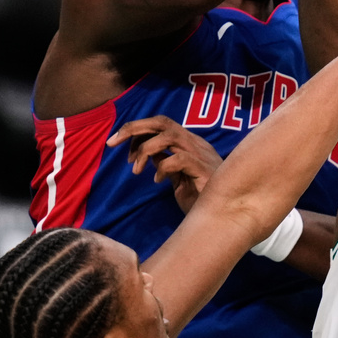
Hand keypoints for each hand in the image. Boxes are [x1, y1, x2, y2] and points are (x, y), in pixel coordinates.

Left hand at [106, 115, 222, 212]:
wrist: (225, 215)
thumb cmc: (201, 198)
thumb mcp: (178, 179)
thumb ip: (166, 164)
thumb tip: (148, 155)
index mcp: (189, 143)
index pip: (161, 124)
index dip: (137, 130)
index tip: (117, 145)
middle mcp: (195, 144)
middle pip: (162, 122)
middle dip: (134, 128)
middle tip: (111, 142)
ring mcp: (201, 155)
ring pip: (169, 136)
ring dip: (145, 150)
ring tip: (136, 169)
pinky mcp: (204, 170)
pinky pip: (179, 159)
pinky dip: (163, 167)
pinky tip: (158, 180)